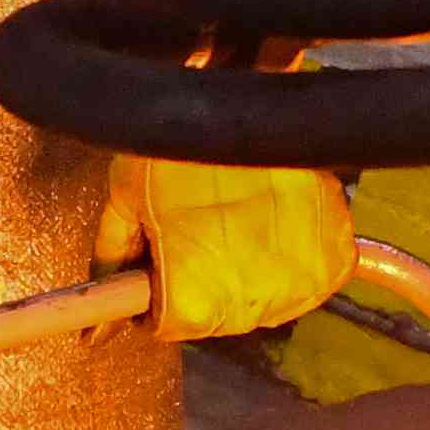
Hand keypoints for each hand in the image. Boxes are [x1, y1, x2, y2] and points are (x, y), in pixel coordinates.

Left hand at [119, 151, 353, 343]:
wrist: (248, 102)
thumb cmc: (177, 148)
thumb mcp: (126, 197)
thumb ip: (112, 259)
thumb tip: (96, 328)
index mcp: (194, 303)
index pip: (169, 324)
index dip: (157, 290)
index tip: (159, 258)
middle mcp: (251, 308)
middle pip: (216, 315)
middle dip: (199, 280)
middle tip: (197, 225)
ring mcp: (298, 284)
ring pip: (262, 299)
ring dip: (246, 271)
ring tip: (235, 218)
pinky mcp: (333, 256)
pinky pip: (311, 279)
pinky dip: (293, 258)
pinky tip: (273, 222)